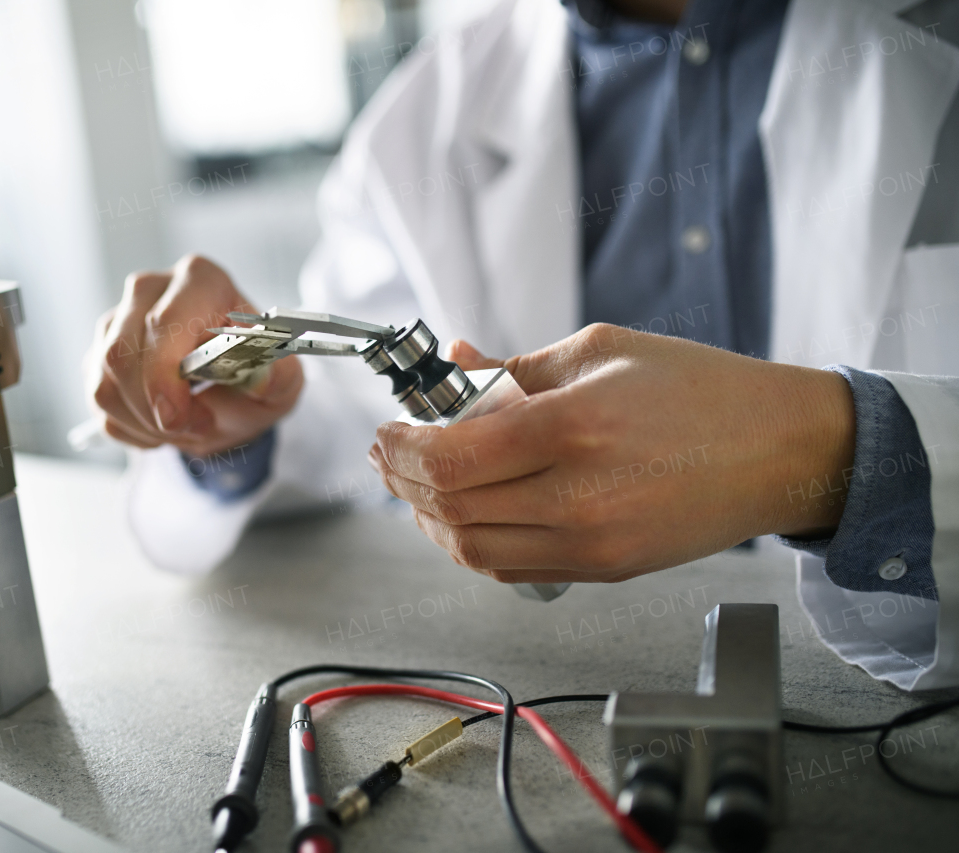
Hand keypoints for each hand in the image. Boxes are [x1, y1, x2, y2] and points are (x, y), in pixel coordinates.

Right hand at [84, 255, 303, 456]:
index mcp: (200, 281)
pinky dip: (133, 428)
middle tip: (196, 426)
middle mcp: (151, 290)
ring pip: (105, 382)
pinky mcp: (98, 353)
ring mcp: (117, 320)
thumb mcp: (281, 381)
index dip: (163, 375)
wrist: (233, 397)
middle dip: (154, 408)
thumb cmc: (254, 378)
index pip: (163, 322)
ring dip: (146, 422)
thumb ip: (276, 375)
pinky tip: (163, 425)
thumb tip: (260, 378)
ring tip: (186, 425)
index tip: (178, 416)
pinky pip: (100, 402)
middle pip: (121, 352)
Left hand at [368, 324, 855, 583]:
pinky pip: (510, 570)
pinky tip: (463, 514)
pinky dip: (471, 544)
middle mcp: (579, 497)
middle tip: (388, 453)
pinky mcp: (604, 570)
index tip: (386, 430)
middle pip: (449, 509)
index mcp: (575, 427)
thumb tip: (452, 363)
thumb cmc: (700, 391)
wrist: (780, 450)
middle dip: (401, 480)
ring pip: (471, 550)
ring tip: (416, 485)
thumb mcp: (600, 351)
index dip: (401, 448)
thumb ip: (512, 367)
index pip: (449, 458)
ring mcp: (592, 545)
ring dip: (429, 519)